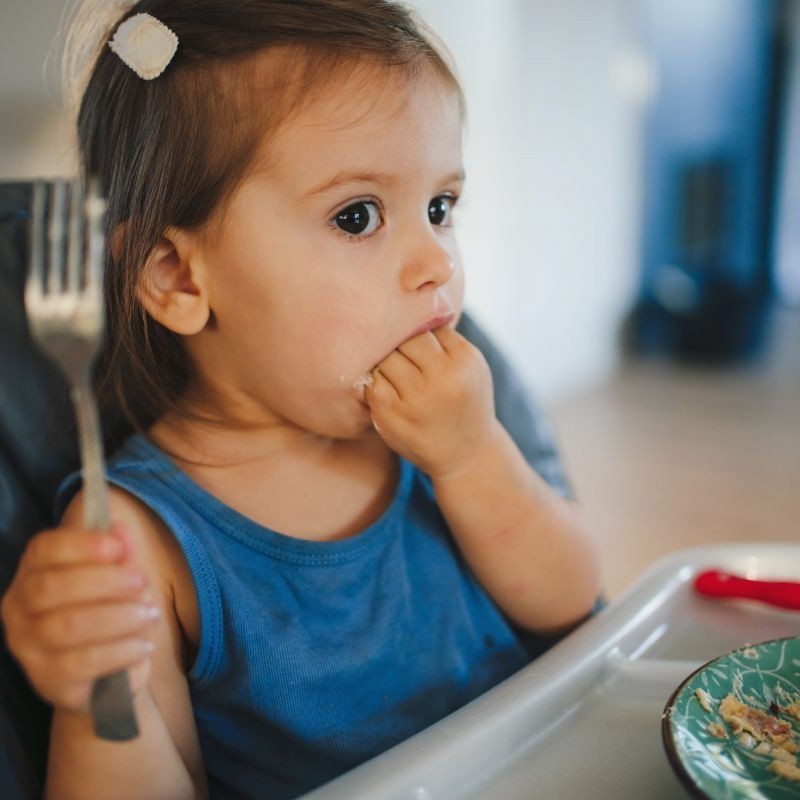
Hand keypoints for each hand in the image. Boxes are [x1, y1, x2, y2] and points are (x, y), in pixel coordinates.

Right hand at [1, 524, 158, 712]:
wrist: (107, 671)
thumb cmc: (108, 609)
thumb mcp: (117, 575)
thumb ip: (118, 551)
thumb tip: (122, 532)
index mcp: (33, 572)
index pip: (43, 549)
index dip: (81, 544)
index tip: (118, 547)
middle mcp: (19, 609)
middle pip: (50, 588)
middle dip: (104, 581)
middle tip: (142, 582)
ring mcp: (28, 648)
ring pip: (67, 626)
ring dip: (119, 616)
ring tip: (149, 614)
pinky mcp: (46, 680)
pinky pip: (80, 664)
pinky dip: (119, 651)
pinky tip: (142, 645)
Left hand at [365, 325, 496, 477]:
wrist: (467, 454)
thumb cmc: (465, 400)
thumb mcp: (471, 365)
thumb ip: (446, 337)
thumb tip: (410, 301)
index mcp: (463, 360)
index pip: (424, 326)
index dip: (413, 329)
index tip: (411, 337)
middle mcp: (441, 379)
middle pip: (402, 340)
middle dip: (397, 343)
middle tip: (396, 351)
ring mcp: (415, 401)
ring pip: (384, 359)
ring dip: (384, 362)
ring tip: (393, 371)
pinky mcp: (392, 418)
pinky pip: (371, 384)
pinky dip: (375, 382)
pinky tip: (386, 388)